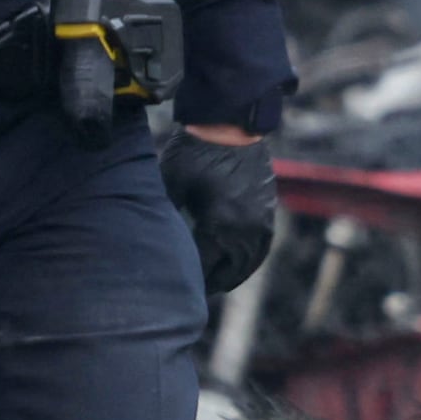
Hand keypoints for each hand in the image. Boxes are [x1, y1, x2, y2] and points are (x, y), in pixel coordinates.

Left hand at [162, 122, 280, 295]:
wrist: (230, 124)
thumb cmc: (194, 153)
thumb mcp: (171, 186)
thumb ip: (165, 218)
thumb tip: (152, 243)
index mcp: (222, 225)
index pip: (204, 266)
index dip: (188, 281)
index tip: (173, 291)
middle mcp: (247, 229)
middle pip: (228, 272)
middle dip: (210, 284)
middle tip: (191, 295)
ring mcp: (262, 221)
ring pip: (248, 264)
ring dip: (231, 276)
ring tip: (214, 285)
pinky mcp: (268, 212)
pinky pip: (260, 249)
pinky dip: (248, 261)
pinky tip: (236, 264)